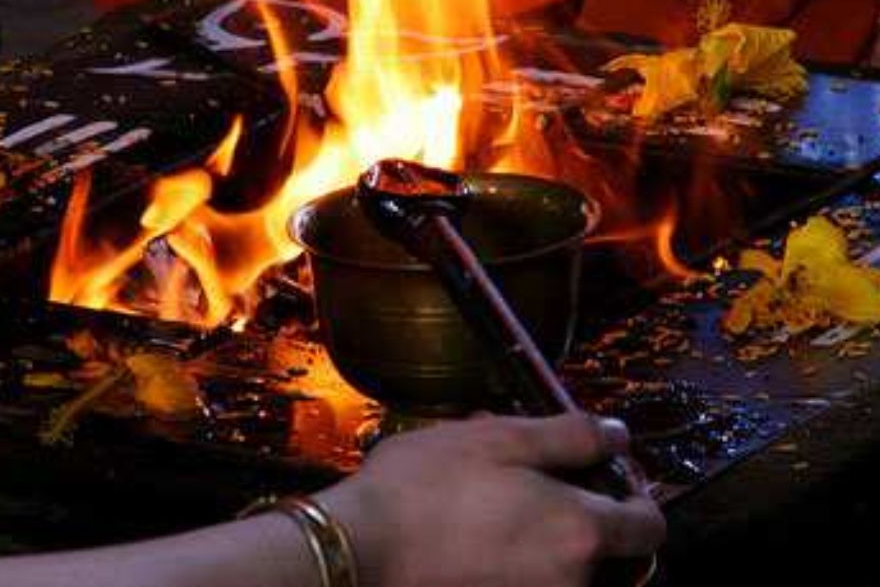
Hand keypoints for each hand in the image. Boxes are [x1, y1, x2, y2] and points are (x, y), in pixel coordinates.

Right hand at [318, 413, 664, 586]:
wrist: (358, 551)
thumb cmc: (425, 486)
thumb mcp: (500, 438)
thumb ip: (571, 436)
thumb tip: (618, 435)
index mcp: (579, 531)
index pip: (648, 526)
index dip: (635, 495)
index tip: (603, 474)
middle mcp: (571, 582)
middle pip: (609, 555)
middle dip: (583, 515)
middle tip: (534, 480)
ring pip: (564, 568)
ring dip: (544, 534)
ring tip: (493, 497)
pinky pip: (530, 580)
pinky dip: (517, 558)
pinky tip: (474, 529)